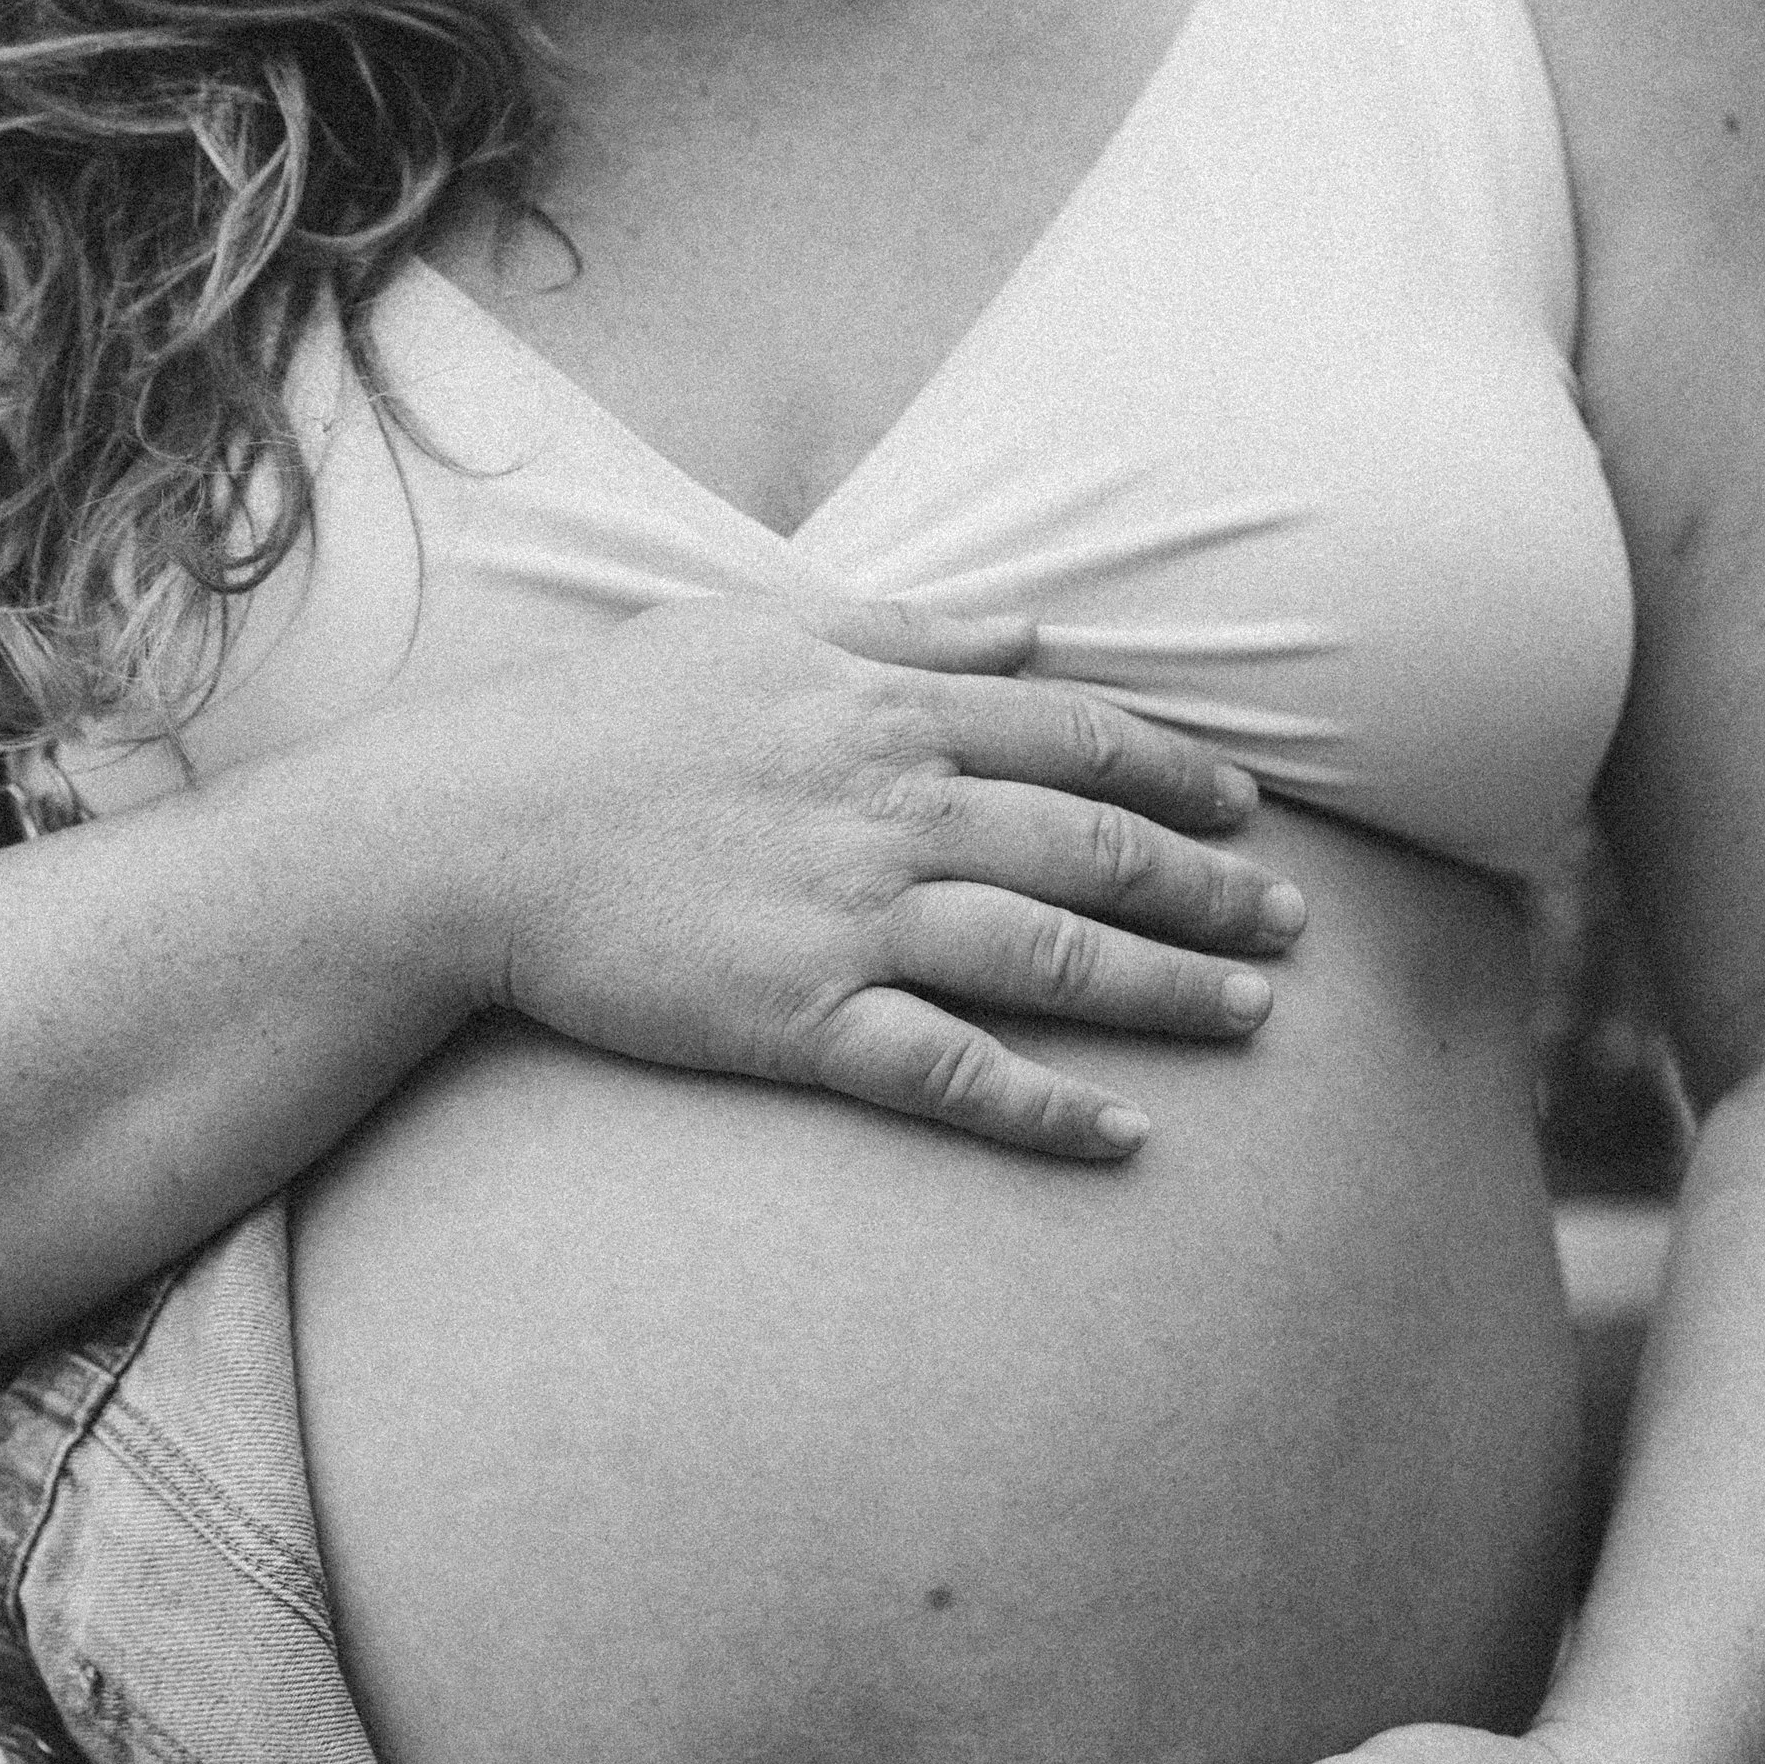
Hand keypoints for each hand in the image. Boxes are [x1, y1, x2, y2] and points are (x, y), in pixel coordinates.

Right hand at [456, 596, 1307, 1162]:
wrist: (474, 830)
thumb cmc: (601, 721)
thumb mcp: (753, 630)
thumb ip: (902, 630)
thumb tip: (1024, 627)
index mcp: (884, 709)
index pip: (1072, 735)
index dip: (1175, 770)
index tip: (1247, 803)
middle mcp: (892, 809)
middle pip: (1092, 846)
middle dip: (1207, 887)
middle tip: (1291, 926)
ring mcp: (854, 918)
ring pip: (1052, 955)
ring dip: (1167, 990)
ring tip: (1252, 1017)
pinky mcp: (803, 1019)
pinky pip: (954, 1073)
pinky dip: (1047, 1110)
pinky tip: (1123, 1136)